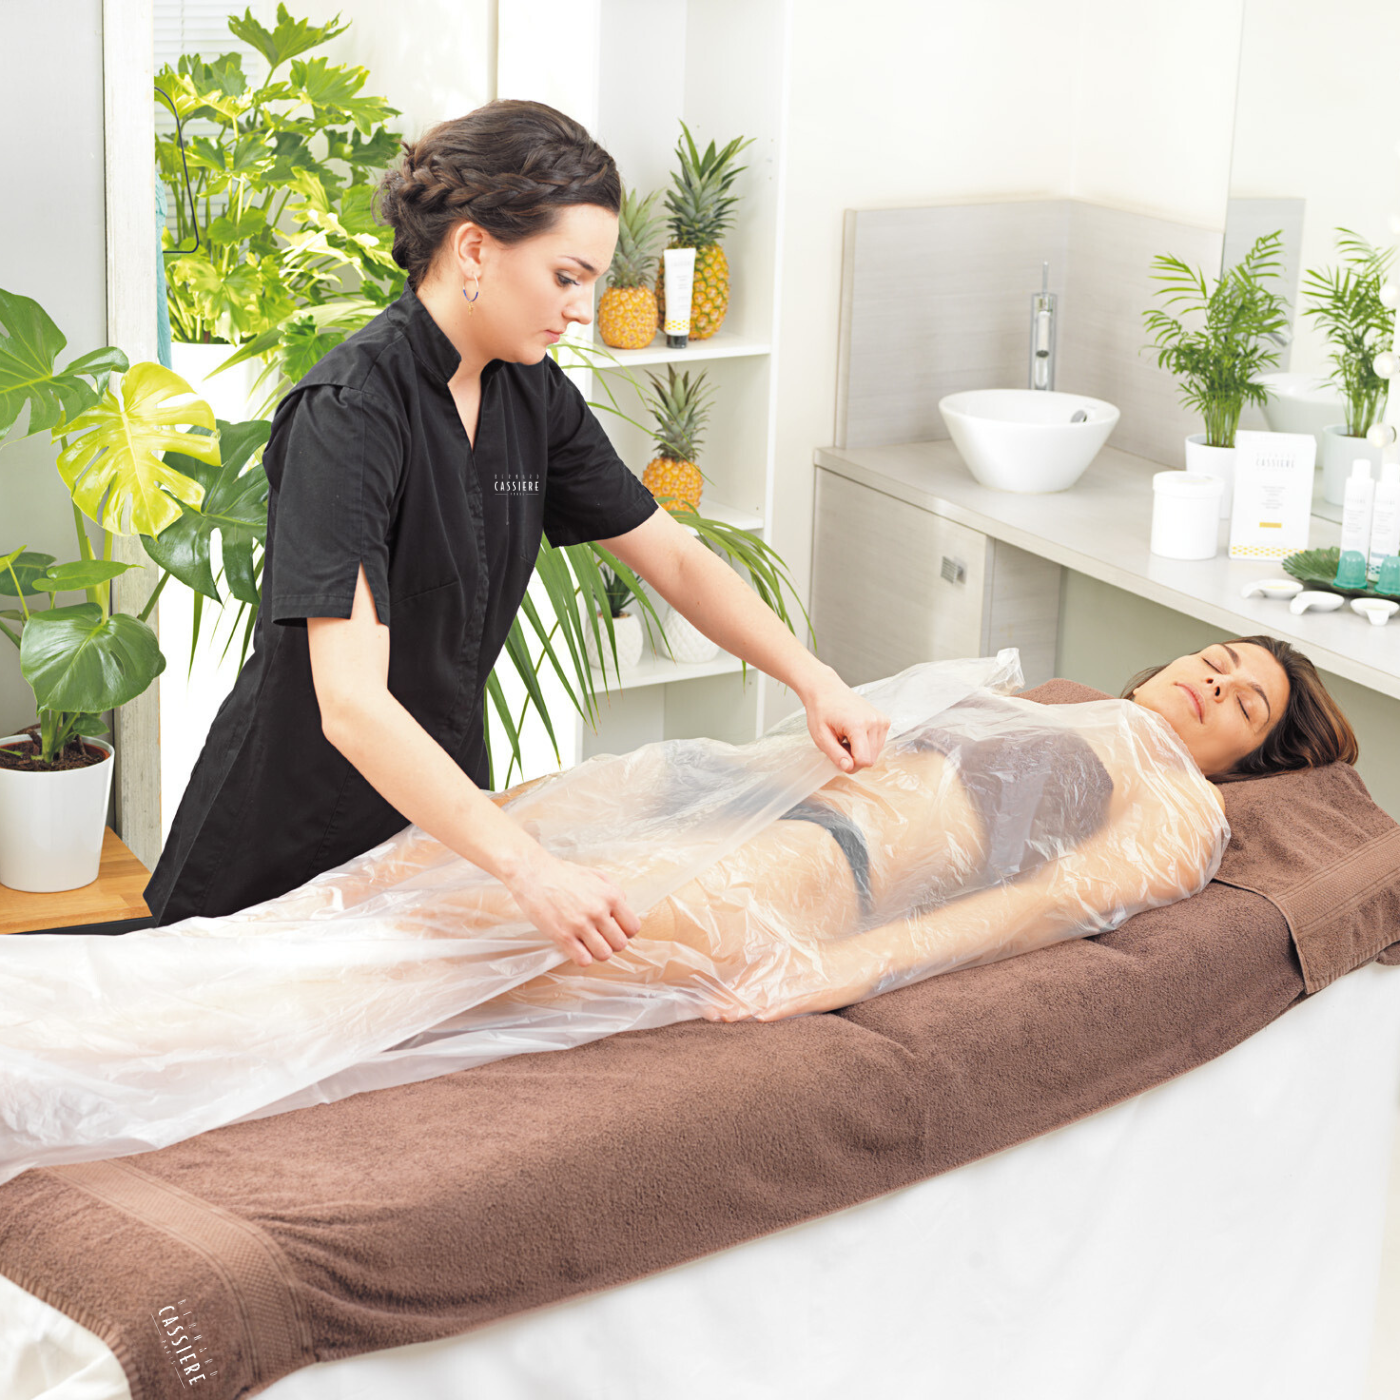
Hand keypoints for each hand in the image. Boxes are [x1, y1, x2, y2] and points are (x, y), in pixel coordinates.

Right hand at [501, 849, 641, 966]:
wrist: (533, 872)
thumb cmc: (562, 873)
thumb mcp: (595, 875)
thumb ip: (613, 890)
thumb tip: (623, 905)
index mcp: (610, 896)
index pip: (633, 927)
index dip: (625, 932)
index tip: (614, 931)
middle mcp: (598, 911)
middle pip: (620, 944)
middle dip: (611, 944)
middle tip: (600, 938)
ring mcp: (581, 924)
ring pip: (604, 955)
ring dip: (597, 953)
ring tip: (587, 944)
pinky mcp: (563, 935)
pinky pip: (583, 960)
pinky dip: (581, 958)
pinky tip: (575, 948)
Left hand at [800, 668, 890, 772]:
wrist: (827, 691)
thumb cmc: (822, 710)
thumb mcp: (821, 736)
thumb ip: (835, 754)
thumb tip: (849, 767)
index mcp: (858, 725)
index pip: (864, 760)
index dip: (850, 765)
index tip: (839, 755)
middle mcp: (875, 721)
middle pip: (871, 759)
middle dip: (855, 758)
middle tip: (841, 744)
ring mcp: (882, 720)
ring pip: (876, 753)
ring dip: (861, 751)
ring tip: (847, 738)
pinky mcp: (885, 721)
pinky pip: (878, 744)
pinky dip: (866, 744)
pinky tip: (855, 734)